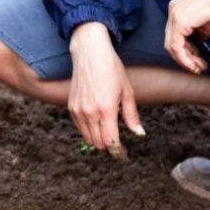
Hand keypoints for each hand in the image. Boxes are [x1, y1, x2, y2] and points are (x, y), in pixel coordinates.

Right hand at [69, 22, 143, 153]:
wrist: (89, 54)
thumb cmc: (111, 69)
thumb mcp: (127, 91)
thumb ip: (131, 115)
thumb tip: (138, 133)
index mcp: (107, 110)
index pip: (110, 141)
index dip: (117, 150)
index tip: (122, 154)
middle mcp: (90, 113)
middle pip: (98, 143)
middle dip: (108, 146)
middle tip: (117, 146)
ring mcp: (78, 111)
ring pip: (87, 138)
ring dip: (98, 139)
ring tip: (107, 136)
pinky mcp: (71, 107)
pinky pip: (80, 127)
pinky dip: (88, 130)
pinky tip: (97, 124)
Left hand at [165, 0, 209, 73]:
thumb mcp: (208, 16)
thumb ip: (200, 28)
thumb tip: (199, 41)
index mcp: (178, 5)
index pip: (176, 31)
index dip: (185, 47)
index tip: (196, 58)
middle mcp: (173, 9)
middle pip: (172, 39)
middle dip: (185, 56)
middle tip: (196, 66)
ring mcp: (175, 15)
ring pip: (172, 45)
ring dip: (185, 59)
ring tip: (197, 68)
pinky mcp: (180, 22)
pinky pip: (176, 46)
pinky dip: (184, 58)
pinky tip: (194, 64)